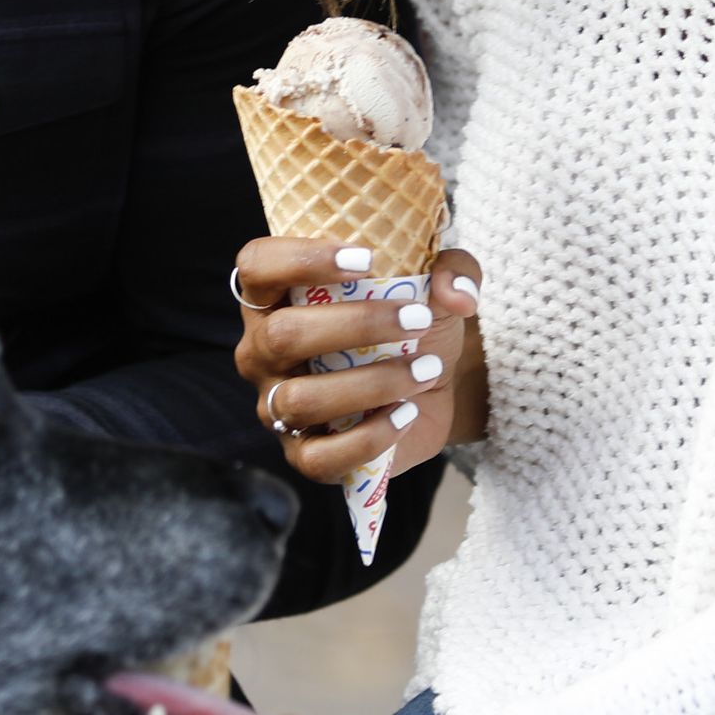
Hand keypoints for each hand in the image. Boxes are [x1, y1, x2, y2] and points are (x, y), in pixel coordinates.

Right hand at [231, 244, 482, 486]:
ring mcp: (275, 405)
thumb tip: (456, 293)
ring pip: (302, 399)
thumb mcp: (434, 283)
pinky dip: (370, 437)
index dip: (299, 257)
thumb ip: (453, 268)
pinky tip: (406, 414)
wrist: (433, 383)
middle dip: (356, 324)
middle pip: (281, 334)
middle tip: (416, 318)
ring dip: (372, 383)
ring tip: (425, 371)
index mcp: (274, 296)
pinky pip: (320, 457)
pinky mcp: (303, 454)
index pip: (257, 265)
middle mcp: (262, 349)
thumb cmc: (410, 322)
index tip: (365, 259)